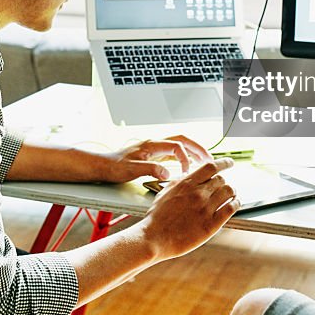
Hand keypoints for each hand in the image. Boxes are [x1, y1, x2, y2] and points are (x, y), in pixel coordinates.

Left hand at [97, 135, 211, 182]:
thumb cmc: (114, 167)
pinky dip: (184, 157)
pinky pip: (174, 152)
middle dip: (198, 149)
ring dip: (193, 152)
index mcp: (152, 145)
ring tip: (205, 162)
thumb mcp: (132, 170)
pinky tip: (188, 167)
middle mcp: (155, 144)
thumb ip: (150, 170)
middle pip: (183, 140)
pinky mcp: (153, 155)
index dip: (185, 158)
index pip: (177, 146)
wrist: (103, 166)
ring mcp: (154, 149)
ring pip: (180, 145)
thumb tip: (167, 173)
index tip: (187, 172)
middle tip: (211, 160)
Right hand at [137, 158, 239, 259]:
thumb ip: (178, 182)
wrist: (155, 238)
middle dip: (222, 182)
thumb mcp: (165, 192)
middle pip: (221, 179)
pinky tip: (235, 204)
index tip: (229, 163)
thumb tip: (187, 175)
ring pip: (229, 191)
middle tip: (222, 186)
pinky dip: (236, 203)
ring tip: (231, 195)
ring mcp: (206, 209)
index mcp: (187, 184)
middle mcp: (198, 194)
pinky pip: (231, 208)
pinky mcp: (211, 224)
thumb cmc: (157, 217)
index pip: (211, 166)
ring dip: (231, 192)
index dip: (223, 163)